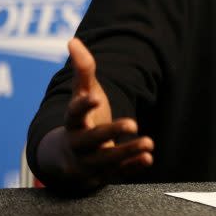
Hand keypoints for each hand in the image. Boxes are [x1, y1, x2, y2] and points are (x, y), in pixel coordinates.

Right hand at [36, 38, 154, 191]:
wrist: (66, 159)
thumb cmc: (79, 120)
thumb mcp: (80, 95)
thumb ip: (82, 71)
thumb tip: (73, 40)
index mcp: (72, 122)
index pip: (74, 113)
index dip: (84, 105)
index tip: (96, 97)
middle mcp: (78, 144)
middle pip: (92, 140)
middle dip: (111, 132)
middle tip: (133, 122)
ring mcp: (89, 162)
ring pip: (107, 160)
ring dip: (127, 151)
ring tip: (149, 143)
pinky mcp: (102, 175)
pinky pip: (118, 173)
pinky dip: (132, 166)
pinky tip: (148, 158)